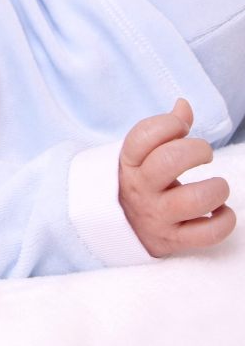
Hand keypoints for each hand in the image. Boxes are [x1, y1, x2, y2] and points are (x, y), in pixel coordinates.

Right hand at [119, 98, 235, 256]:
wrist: (121, 228)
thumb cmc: (140, 182)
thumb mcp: (142, 156)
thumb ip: (164, 130)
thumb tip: (183, 104)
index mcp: (129, 163)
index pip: (144, 134)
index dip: (169, 124)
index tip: (180, 128)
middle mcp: (140, 188)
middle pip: (169, 161)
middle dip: (198, 150)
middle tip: (203, 154)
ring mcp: (157, 216)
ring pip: (194, 200)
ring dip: (216, 189)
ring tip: (216, 186)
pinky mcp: (174, 240)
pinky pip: (207, 234)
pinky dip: (224, 221)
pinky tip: (220, 212)